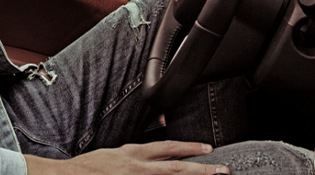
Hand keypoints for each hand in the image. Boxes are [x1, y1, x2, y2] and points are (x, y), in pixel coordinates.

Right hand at [23, 141, 228, 173]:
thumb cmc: (91, 167)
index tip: (207, 149)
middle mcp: (138, 168)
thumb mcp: (115, 153)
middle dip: (201, 169)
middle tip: (223, 170)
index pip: (168, 148)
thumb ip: (136, 152)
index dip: (189, 148)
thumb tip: (153, 144)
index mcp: (134, 154)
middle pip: (176, 168)